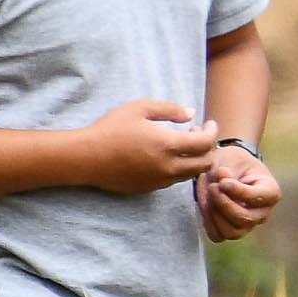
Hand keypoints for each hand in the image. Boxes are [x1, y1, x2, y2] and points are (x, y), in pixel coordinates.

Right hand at [76, 101, 224, 197]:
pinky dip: (181, 169)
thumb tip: (191, 113)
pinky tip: (168, 156)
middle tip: (197, 134)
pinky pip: (174, 181)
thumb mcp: (140, 108)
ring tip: (182, 144)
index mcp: (168, 145)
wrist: (85, 157)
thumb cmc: (111, 128)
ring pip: (191, 174)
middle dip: (209, 148)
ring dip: (196, 159)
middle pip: (205, 163)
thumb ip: (170, 109)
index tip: (208, 123)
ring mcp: (158, 180)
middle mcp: (167, 167)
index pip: (206, 143)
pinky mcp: (148, 188)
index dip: (212, 132)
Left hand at [196, 141, 281, 242]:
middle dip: (224, 204)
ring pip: (232, 232)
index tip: (222, 181)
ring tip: (210, 196)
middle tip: (213, 186)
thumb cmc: (233, 162)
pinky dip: (209, 223)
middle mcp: (263, 212)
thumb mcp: (231, 158)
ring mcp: (248, 224)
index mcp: (271, 192)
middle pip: (244, 219)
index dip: (237, 191)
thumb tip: (223, 182)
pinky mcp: (231, 230)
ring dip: (215, 215)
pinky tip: (207, 206)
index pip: (257, 198)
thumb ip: (226, 170)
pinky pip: (218, 236)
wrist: (225, 168)